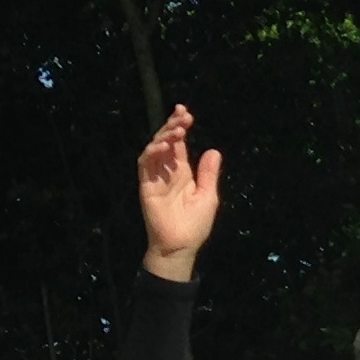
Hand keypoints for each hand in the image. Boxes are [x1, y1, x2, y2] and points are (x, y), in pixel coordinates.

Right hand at [137, 105, 220, 279]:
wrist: (181, 246)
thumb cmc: (195, 225)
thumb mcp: (208, 196)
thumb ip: (208, 174)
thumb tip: (214, 150)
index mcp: (182, 172)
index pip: (179, 144)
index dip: (181, 127)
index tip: (187, 114)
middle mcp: (167, 171)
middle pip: (166, 142)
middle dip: (173, 126)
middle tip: (183, 115)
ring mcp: (155, 177)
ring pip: (154, 149)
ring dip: (164, 136)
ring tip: (178, 130)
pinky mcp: (146, 185)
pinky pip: (145, 164)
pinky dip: (153, 153)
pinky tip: (164, 147)